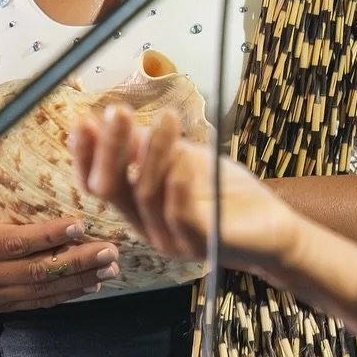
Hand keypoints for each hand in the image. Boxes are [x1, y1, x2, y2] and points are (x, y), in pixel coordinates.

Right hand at [0, 211, 119, 321]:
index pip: (13, 244)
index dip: (48, 236)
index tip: (80, 224)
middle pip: (36, 273)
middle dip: (77, 262)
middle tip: (111, 251)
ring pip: (40, 293)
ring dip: (78, 281)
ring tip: (110, 270)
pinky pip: (33, 304)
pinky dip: (62, 296)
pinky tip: (87, 286)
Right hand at [70, 109, 297, 275]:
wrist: (274, 228)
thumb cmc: (227, 193)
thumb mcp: (186, 160)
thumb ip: (155, 148)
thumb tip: (120, 123)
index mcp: (137, 207)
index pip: (96, 183)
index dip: (84, 155)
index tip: (83, 121)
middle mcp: (146, 226)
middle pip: (110, 188)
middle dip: (110, 148)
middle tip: (117, 112)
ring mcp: (171, 239)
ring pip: (147, 194)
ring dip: (154, 151)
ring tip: (167, 118)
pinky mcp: (201, 244)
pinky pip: (179, 215)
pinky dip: (178, 183)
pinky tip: (183, 156)